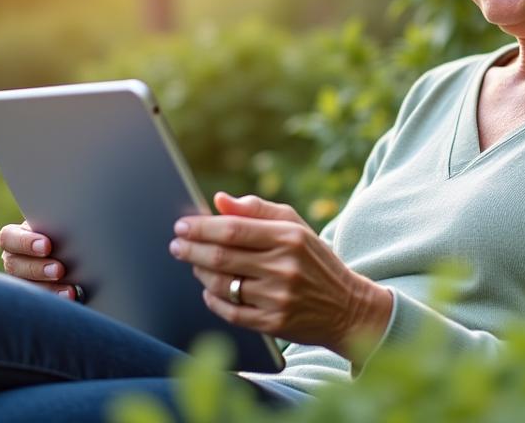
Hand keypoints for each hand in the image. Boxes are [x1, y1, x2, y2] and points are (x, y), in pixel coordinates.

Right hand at [0, 221, 78, 299]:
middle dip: (38, 268)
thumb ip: (58, 224)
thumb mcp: (60, 224)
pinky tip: (72, 298)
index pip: (8, 238)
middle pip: (15, 266)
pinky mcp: (35, 296)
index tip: (47, 245)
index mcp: (16, 236)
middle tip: (59, 270)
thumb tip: (72, 225)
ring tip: (70, 291)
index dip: (25, 242)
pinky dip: (58, 300)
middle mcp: (15, 259)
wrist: (78, 249)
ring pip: (27, 287)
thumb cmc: (66, 231)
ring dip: (49, 289)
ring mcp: (22, 279)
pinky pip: (40, 303)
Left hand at [171, 192, 392, 363]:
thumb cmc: (315, 261)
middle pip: (222, 256)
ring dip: (200, 273)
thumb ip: (258, 210)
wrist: (348, 308)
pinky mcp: (274, 323)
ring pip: (222, 284)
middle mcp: (284, 267)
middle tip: (176, 245)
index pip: (233, 229)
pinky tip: (209, 291)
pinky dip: (213, 300)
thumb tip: (219, 201)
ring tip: (193, 264)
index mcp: (289, 237)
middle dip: (191, 249)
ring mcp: (278, 298)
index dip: (201, 227)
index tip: (182, 225)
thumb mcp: (296, 227)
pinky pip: (230, 311)